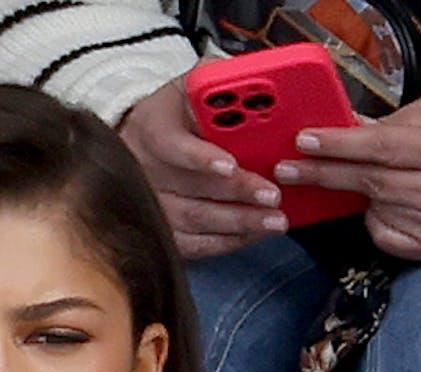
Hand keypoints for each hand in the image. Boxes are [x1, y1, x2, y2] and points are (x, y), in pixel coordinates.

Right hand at [118, 73, 287, 258]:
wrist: (148, 137)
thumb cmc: (182, 109)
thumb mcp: (195, 82)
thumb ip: (222, 78)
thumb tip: (266, 81)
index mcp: (153, 125)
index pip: (170, 144)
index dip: (199, 156)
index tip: (230, 163)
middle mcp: (145, 167)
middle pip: (190, 187)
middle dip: (236, 193)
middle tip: (273, 195)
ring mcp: (151, 201)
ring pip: (194, 219)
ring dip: (238, 222)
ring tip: (275, 220)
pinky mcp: (162, 227)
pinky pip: (193, 243)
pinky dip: (227, 241)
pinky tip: (254, 234)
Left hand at [272, 91, 420, 260]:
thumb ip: (398, 120)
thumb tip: (349, 128)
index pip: (382, 149)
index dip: (339, 146)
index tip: (304, 141)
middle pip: (371, 183)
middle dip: (325, 174)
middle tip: (287, 169)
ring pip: (376, 209)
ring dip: (356, 194)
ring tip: (350, 178)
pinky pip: (386, 236)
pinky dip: (376, 219)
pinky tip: (385, 203)